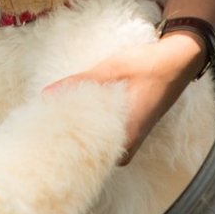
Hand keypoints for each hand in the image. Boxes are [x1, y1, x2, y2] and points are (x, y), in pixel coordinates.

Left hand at [43, 32, 205, 162]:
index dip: (58, 144)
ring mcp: (126, 141)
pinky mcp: (125, 131)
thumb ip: (80, 83)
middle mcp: (126, 147)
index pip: (82, 152)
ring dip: (73, 128)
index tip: (37, 136)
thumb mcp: (112, 70)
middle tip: (38, 125)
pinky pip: (99, 134)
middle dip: (62, 137)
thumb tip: (46, 95)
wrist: (177, 62)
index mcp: (124, 138)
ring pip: (91, 141)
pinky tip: (69, 112)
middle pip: (85, 149)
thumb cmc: (149, 67)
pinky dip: (84, 123)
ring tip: (49, 118)